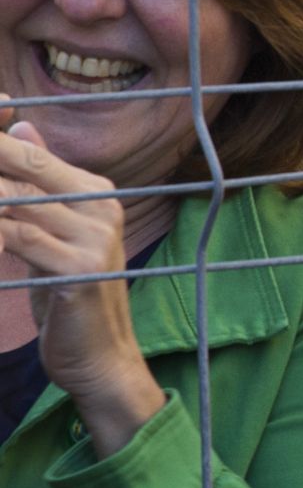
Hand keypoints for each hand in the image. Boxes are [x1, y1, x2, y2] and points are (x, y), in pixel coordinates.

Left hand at [0, 122, 158, 431]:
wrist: (102, 358)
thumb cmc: (70, 298)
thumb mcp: (53, 238)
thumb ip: (40, 187)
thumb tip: (21, 128)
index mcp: (97, 193)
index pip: (35, 153)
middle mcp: (101, 206)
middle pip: (26, 167)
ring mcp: (94, 236)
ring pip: (14, 201)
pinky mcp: (79, 269)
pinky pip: (16, 239)